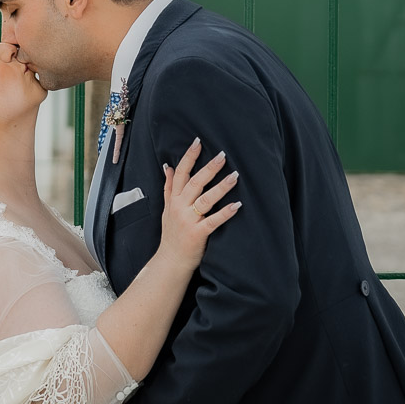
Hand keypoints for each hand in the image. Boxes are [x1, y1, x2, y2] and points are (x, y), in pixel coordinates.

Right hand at [158, 137, 240, 272]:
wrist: (170, 261)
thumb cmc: (171, 235)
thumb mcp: (166, 209)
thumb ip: (168, 188)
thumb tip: (168, 167)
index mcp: (173, 200)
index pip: (181, 173)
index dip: (189, 157)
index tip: (198, 142)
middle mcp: (179, 207)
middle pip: (195, 183)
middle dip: (209, 168)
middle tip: (223, 155)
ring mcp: (188, 221)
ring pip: (205, 199)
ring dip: (221, 187)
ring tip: (235, 176)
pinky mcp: (198, 234)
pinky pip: (213, 221)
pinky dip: (225, 213)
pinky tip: (237, 205)